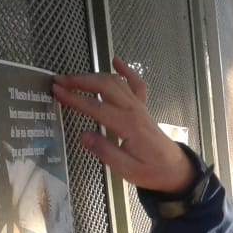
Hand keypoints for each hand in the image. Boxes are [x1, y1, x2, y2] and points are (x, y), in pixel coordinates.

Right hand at [52, 59, 195, 193]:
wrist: (175, 169)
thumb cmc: (151, 171)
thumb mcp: (127, 170)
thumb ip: (105, 152)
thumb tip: (83, 136)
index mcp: (128, 126)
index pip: (96, 107)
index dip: (75, 98)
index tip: (57, 92)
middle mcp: (134, 110)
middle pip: (105, 86)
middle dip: (80, 81)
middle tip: (60, 81)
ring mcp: (139, 106)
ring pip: (116, 82)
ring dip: (94, 76)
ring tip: (74, 78)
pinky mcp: (143, 108)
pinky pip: (136, 84)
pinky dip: (126, 71)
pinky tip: (116, 61)